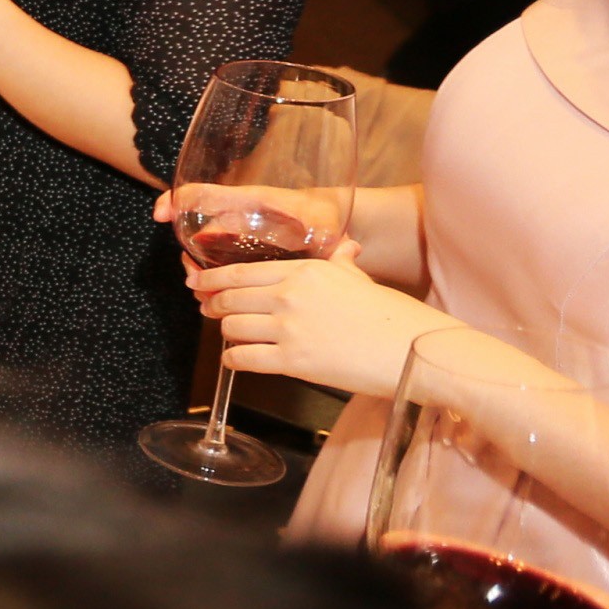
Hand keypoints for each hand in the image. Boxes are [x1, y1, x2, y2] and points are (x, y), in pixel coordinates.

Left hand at [186, 236, 455, 400]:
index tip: (198, 281)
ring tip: (232, 334)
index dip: (212, 278)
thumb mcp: (358, 278)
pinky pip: (242, 358)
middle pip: (229, 298)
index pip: (240, 271)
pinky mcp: (292, 361)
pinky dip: (233, 359)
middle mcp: (290, 296)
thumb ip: (339, 262)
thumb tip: (344, 247)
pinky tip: (238, 358)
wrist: (410, 348)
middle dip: (213, 305)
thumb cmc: (388, 314)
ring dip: (226, 332)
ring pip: (232, 327)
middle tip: (209, 310)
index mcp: (304, 271)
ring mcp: (289, 329)